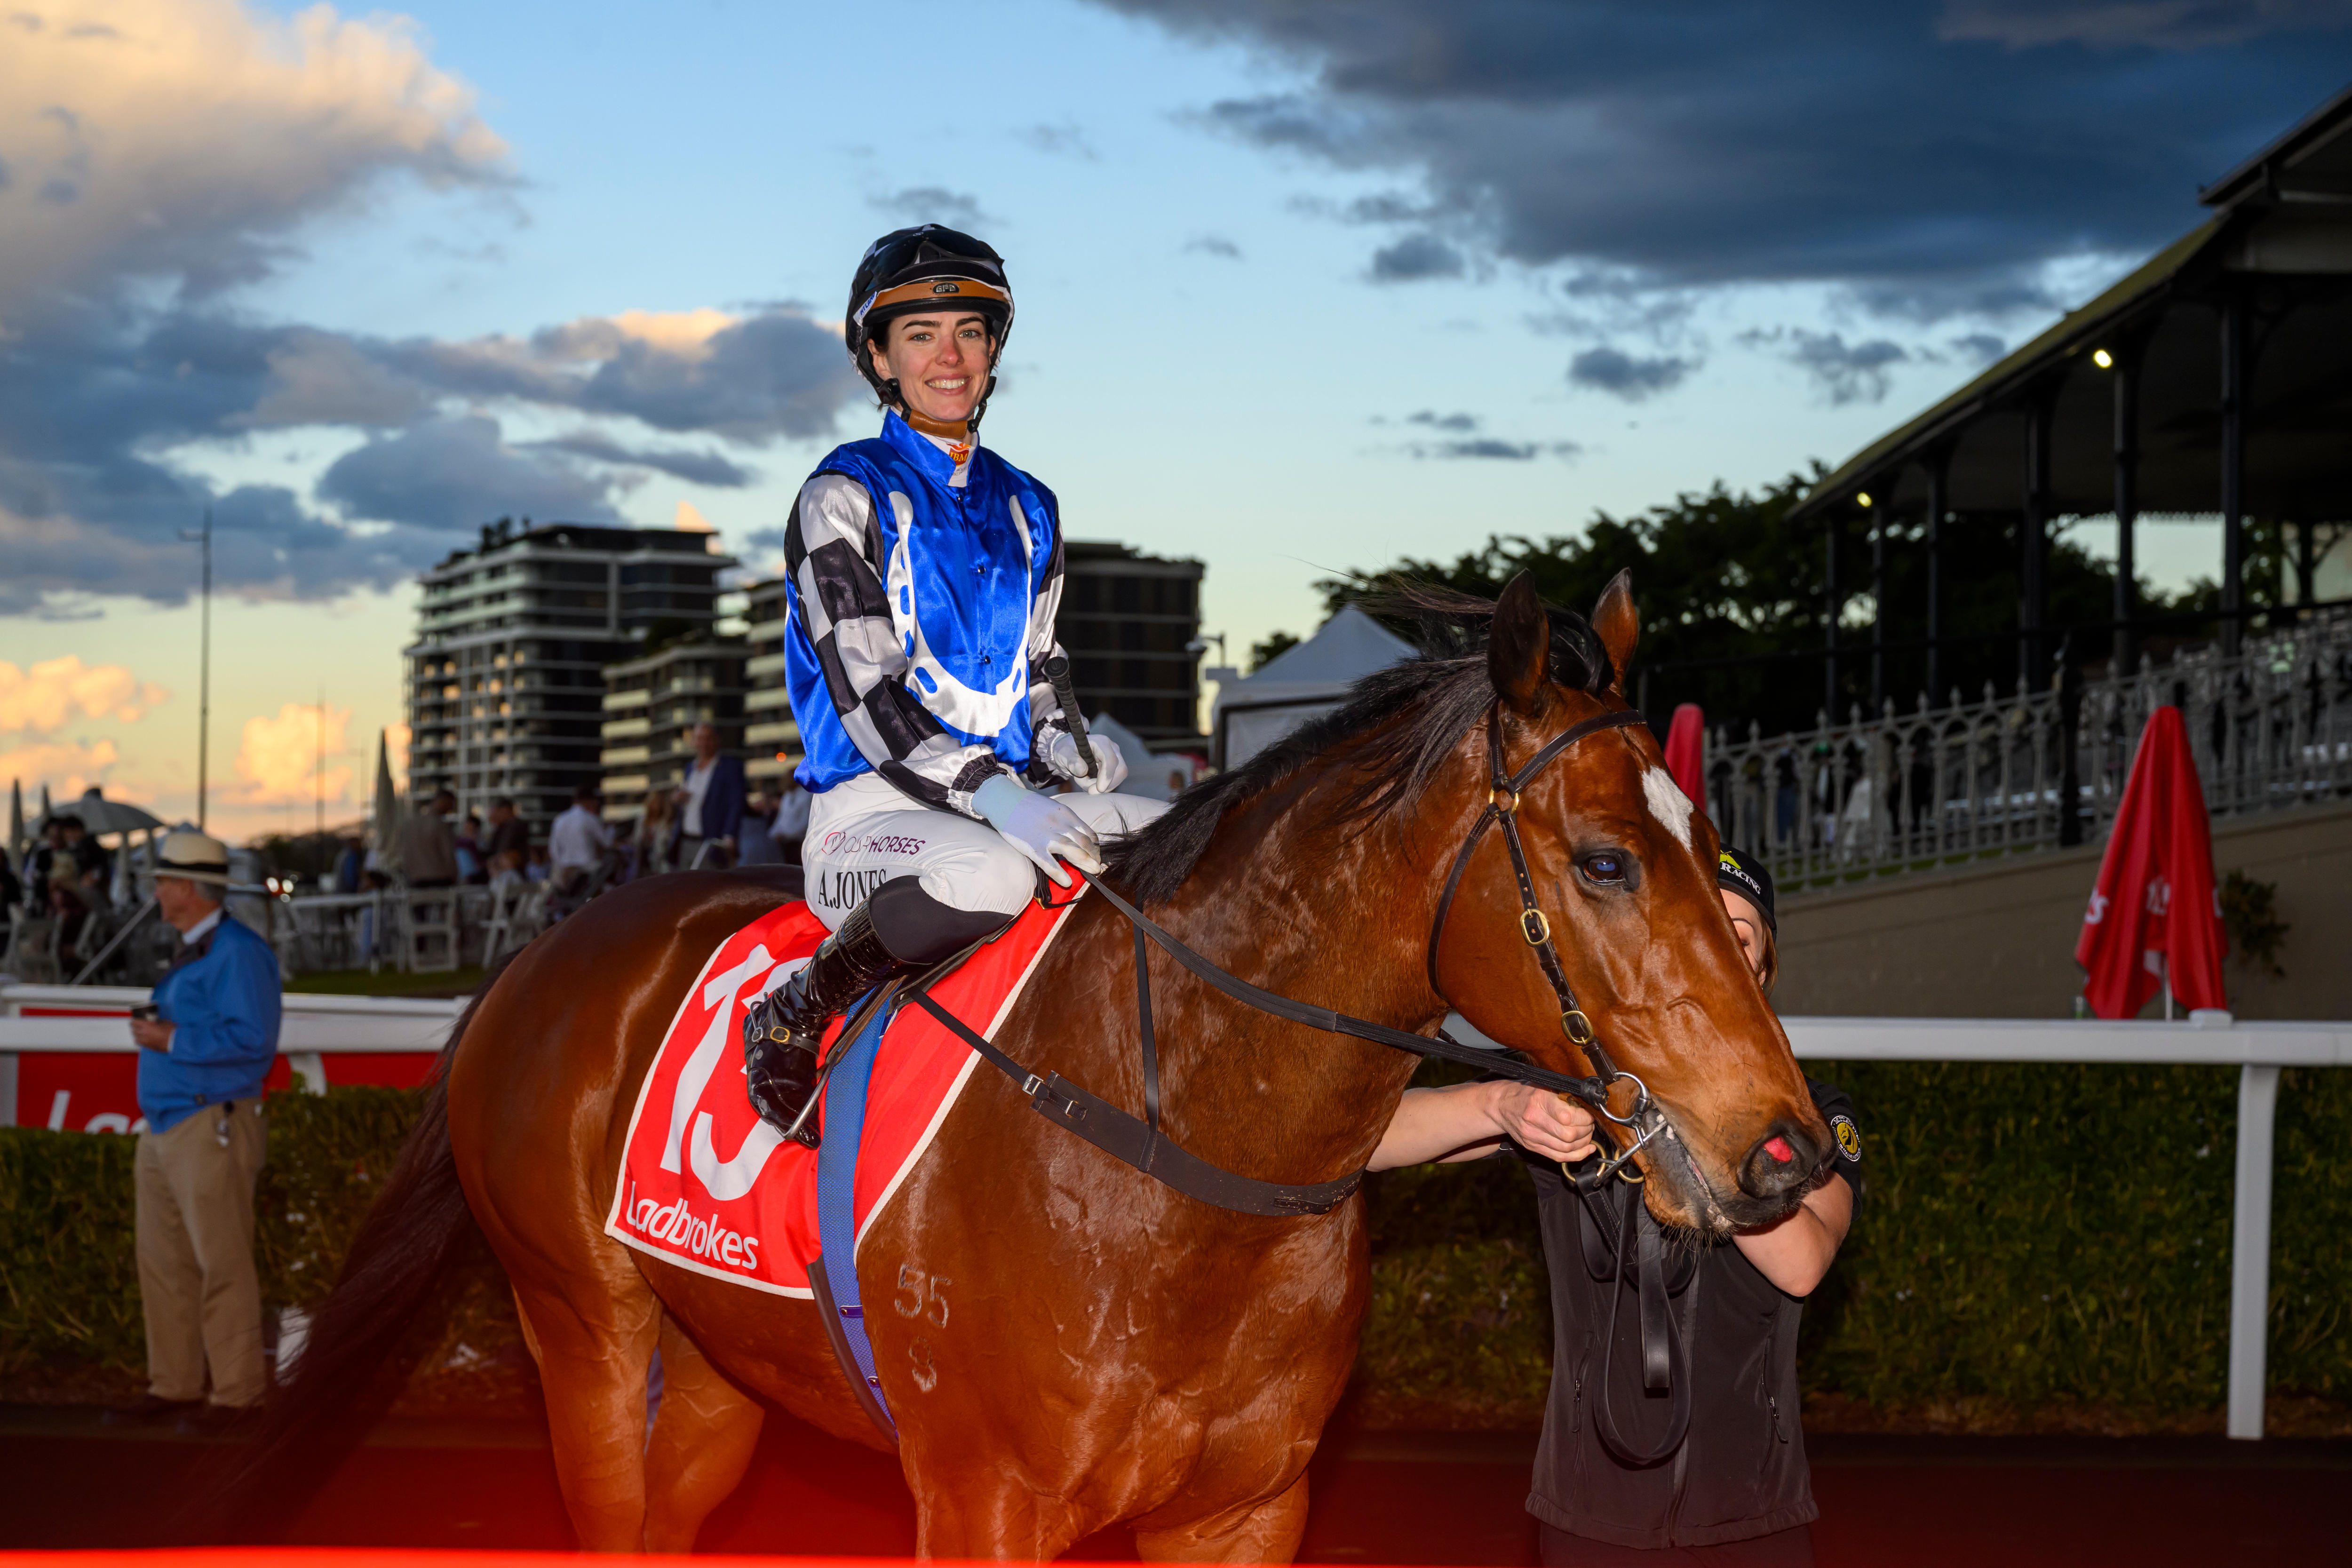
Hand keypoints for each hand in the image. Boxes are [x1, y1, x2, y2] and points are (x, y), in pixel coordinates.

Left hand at [130, 1018, 173, 1051]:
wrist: (176, 1042)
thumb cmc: (171, 1032)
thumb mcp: (165, 1022)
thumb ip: (157, 1021)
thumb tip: (155, 1021)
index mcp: (146, 1026)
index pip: (134, 1022)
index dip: (134, 1021)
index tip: (135, 1020)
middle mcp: (143, 1034)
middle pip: (133, 1031)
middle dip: (135, 1028)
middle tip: (137, 1026)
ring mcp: (145, 1042)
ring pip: (136, 1038)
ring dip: (137, 1035)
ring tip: (140, 1033)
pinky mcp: (149, 1047)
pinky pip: (141, 1044)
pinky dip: (141, 1041)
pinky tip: (145, 1039)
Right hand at [972, 774, 1102, 886]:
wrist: (1004, 800)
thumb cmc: (1027, 805)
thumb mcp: (1052, 808)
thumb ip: (1064, 821)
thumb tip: (1076, 835)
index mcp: (1066, 814)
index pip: (1088, 833)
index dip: (1095, 847)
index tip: (1097, 856)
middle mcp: (1060, 824)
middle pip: (1084, 842)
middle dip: (1094, 856)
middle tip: (1098, 867)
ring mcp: (1047, 835)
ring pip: (1072, 850)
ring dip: (1085, 862)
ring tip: (1094, 872)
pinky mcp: (1032, 846)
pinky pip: (1049, 862)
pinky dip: (1059, 873)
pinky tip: (1067, 882)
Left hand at [1039, 728, 1126, 794]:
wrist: (1070, 753)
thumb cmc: (1067, 750)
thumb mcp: (1064, 754)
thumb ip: (1072, 762)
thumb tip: (1082, 771)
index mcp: (1101, 743)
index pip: (1111, 760)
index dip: (1107, 776)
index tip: (1099, 789)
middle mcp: (1112, 749)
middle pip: (1120, 770)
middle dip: (1105, 784)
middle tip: (1088, 789)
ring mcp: (1115, 758)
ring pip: (1117, 778)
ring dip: (1101, 786)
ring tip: (1084, 781)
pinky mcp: (1114, 767)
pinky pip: (1113, 781)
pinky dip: (1102, 786)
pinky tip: (1090, 781)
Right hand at [1486, 1082, 1596, 1162]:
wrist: (1502, 1105)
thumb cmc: (1526, 1094)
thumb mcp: (1544, 1086)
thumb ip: (1564, 1094)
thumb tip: (1588, 1105)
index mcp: (1539, 1100)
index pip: (1568, 1117)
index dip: (1584, 1118)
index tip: (1589, 1115)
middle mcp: (1534, 1119)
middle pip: (1569, 1135)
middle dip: (1586, 1131)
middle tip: (1590, 1125)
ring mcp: (1532, 1136)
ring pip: (1566, 1148)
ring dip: (1583, 1143)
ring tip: (1587, 1135)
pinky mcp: (1533, 1147)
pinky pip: (1559, 1157)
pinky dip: (1577, 1155)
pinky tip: (1586, 1150)